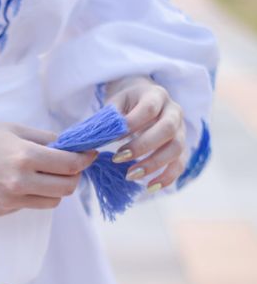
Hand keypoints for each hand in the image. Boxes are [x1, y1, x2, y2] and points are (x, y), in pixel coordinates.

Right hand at [0, 120, 96, 215]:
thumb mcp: (12, 128)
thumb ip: (44, 139)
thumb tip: (71, 146)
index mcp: (23, 156)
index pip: (69, 165)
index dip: (84, 159)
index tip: (89, 154)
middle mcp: (18, 182)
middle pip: (67, 188)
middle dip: (74, 175)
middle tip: (69, 164)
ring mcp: (8, 201)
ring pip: (52, 202)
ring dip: (56, 188)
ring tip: (44, 174)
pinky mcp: (0, 211)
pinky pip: (29, 205)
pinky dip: (33, 194)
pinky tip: (18, 181)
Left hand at [106, 76, 186, 191]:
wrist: (144, 99)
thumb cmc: (127, 104)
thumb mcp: (116, 103)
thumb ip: (110, 117)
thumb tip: (101, 135)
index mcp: (156, 95)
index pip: (149, 108)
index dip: (132, 123)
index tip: (113, 138)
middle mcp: (173, 111)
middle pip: (167, 129)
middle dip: (142, 146)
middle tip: (118, 158)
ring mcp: (181, 130)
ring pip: (176, 148)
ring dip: (153, 164)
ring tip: (130, 175)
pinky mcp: (181, 148)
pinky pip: (180, 164)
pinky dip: (167, 178)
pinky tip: (150, 187)